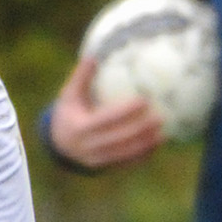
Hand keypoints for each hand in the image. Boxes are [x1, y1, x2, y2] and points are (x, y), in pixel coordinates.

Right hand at [48, 56, 165, 172]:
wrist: (58, 144)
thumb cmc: (68, 113)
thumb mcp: (68, 95)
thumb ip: (81, 77)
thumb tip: (94, 54)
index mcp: (80, 127)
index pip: (107, 119)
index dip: (126, 112)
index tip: (145, 101)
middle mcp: (88, 146)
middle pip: (119, 138)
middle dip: (141, 129)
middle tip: (160, 117)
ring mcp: (96, 159)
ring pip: (125, 153)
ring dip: (145, 144)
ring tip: (163, 133)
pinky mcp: (103, 167)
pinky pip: (125, 163)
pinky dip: (142, 155)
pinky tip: (156, 146)